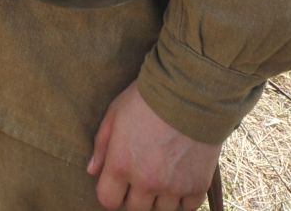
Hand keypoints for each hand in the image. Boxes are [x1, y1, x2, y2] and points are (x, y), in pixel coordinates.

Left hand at [88, 82, 220, 210]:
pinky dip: (184, 197)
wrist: (190, 92)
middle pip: (136, 209)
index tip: (118, 182)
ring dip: (160, 197)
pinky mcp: (198, 185)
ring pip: (162, 210)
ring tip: (163, 175)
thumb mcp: (115, 114)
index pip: (108, 200)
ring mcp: (173, 186)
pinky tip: (182, 178)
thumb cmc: (147, 98)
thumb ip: (102, 145)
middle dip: (136, 195)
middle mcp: (146, 181)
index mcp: (120, 165)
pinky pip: (188, 207)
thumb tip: (92, 171)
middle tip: (142, 175)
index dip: (111, 192)